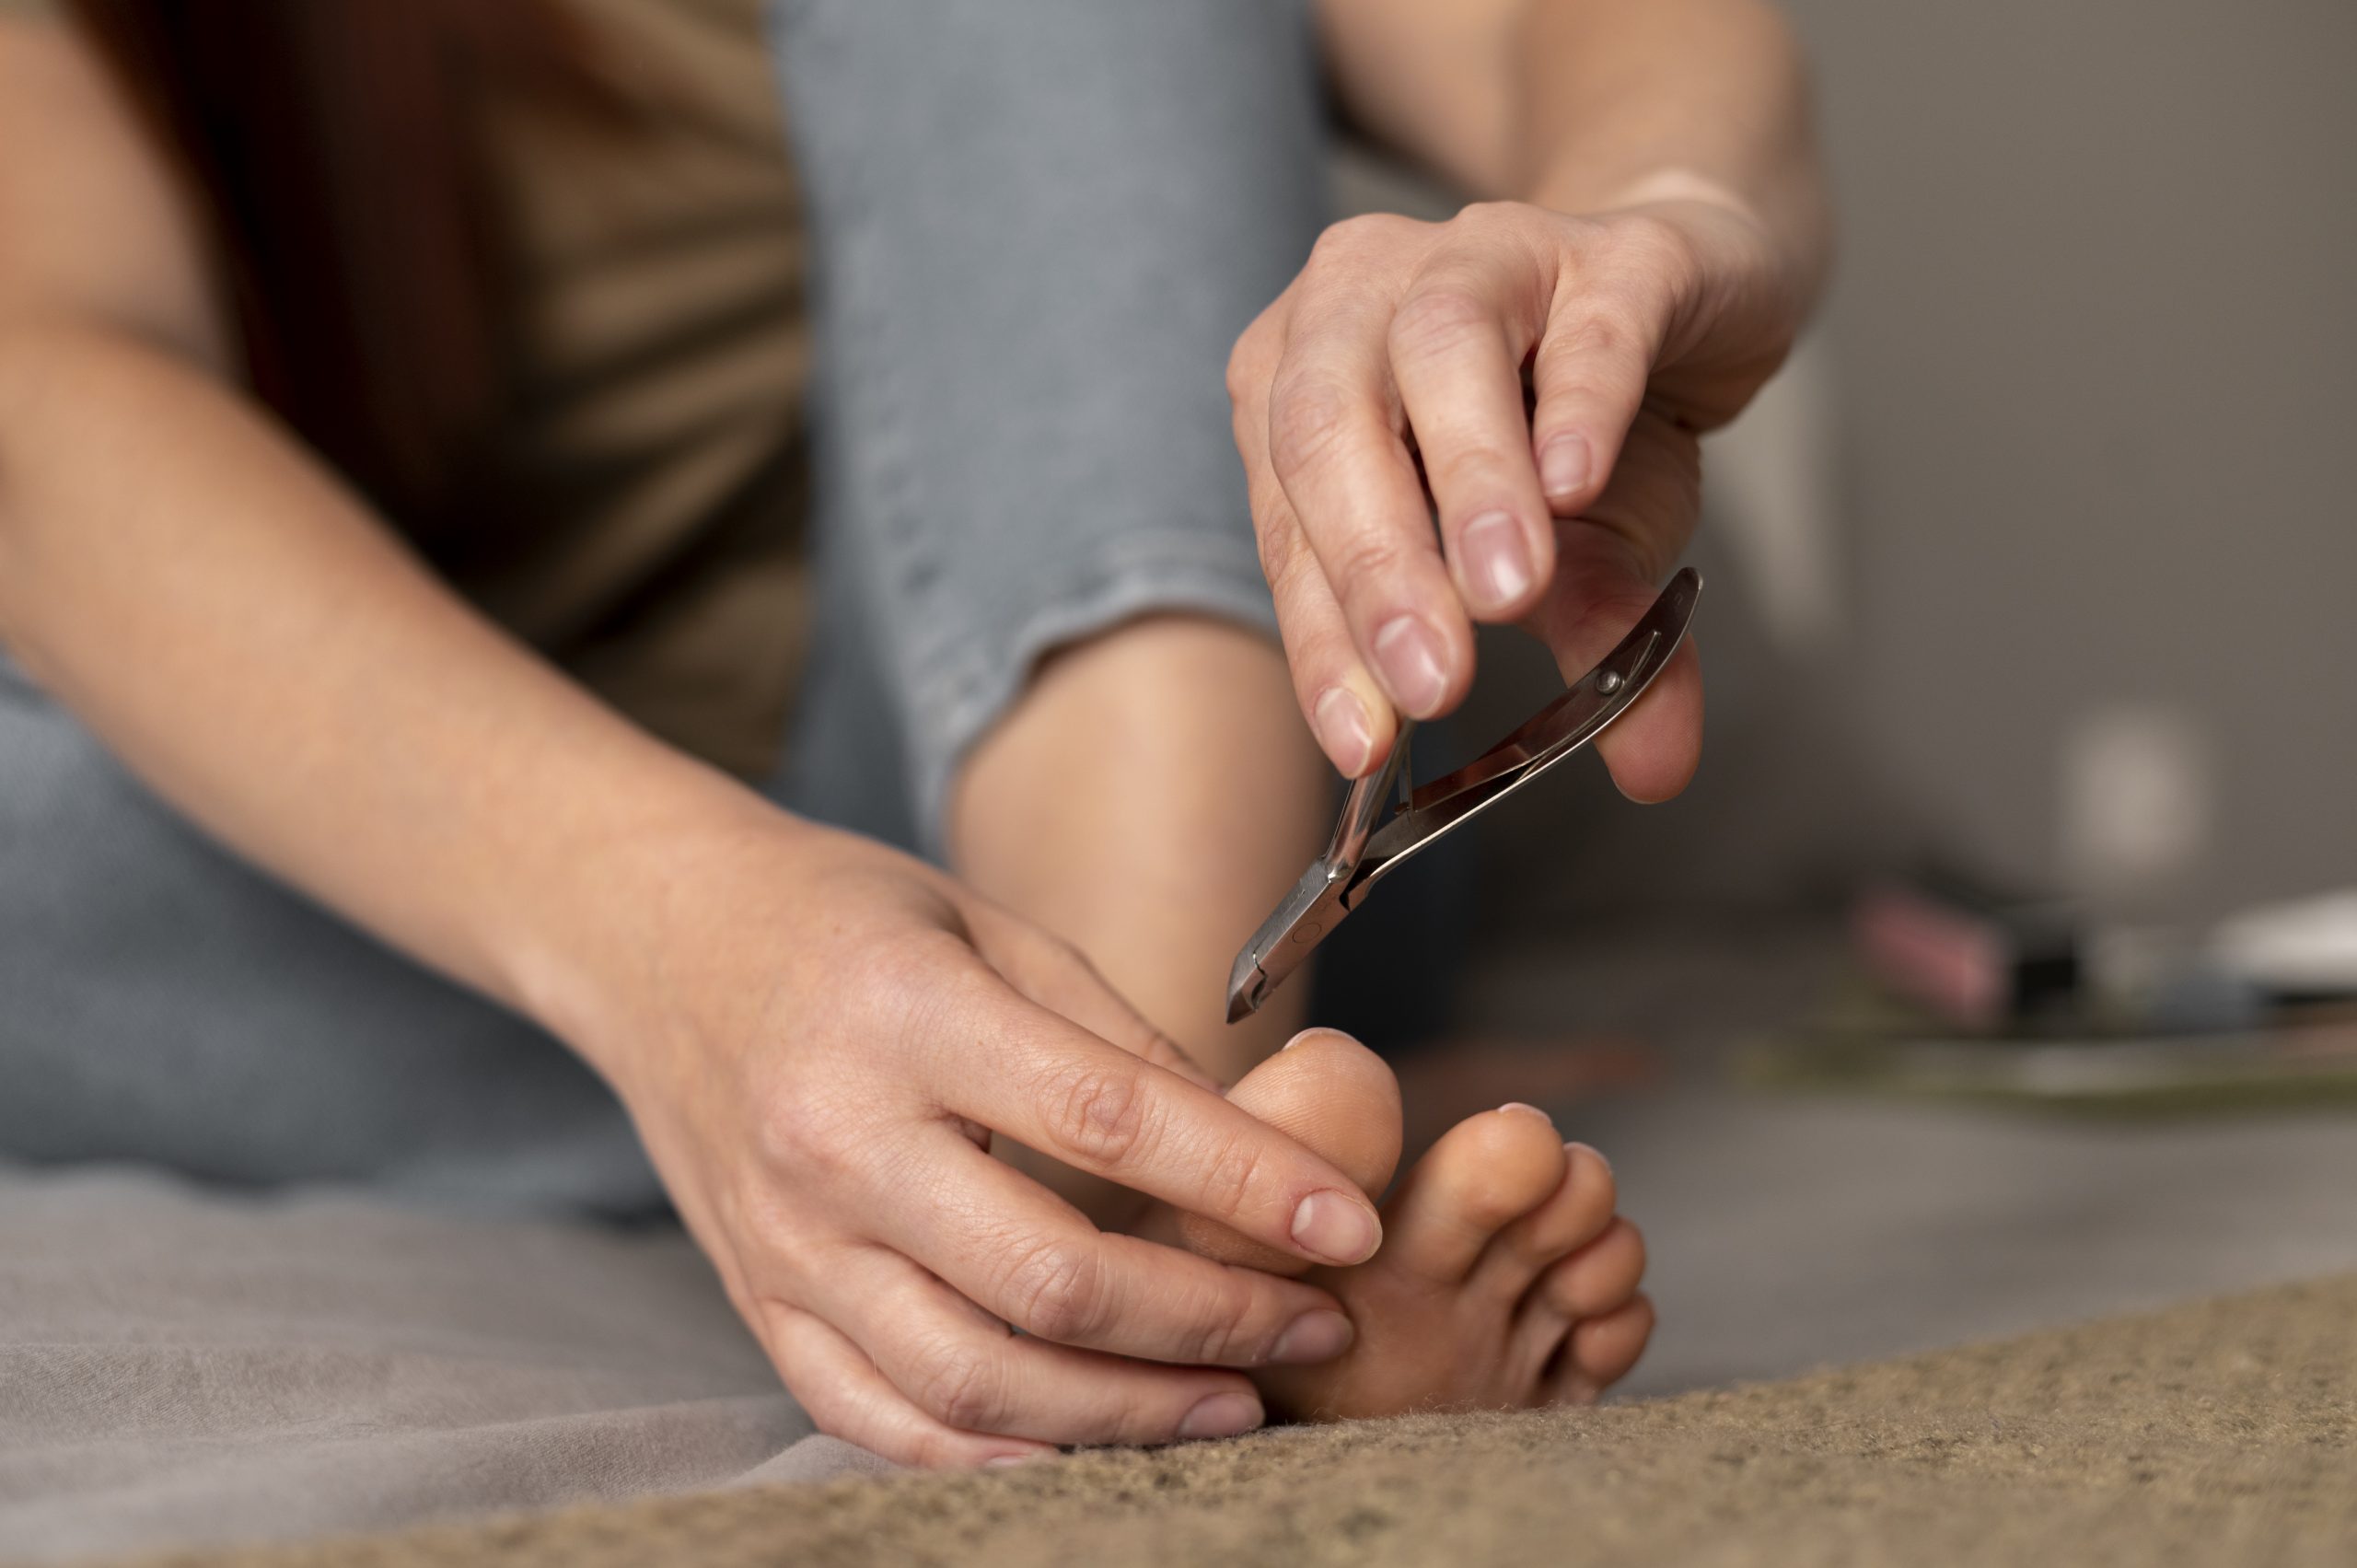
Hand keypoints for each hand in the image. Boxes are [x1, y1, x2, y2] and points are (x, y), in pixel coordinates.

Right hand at [573, 805, 1378, 1465]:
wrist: (657, 941)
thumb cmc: (848, 921)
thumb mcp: (994, 930)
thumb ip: (1118, 1044)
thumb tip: (1257, 1158)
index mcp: (906, 1018)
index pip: (1106, 1122)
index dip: (1245, 1183)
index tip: (1348, 1226)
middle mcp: (835, 1142)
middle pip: (1048, 1281)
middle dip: (1210, 1320)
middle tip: (1316, 1327)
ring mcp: (786, 1243)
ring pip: (973, 1382)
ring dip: (1126, 1414)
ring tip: (1237, 1402)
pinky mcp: (760, 1305)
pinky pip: (881, 1421)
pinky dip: (998, 1456)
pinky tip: (1095, 1442)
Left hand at [1228, 193, 1807, 797]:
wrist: (1691, 285)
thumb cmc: (1578, 423)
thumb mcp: (1572, 555)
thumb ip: (1584, 644)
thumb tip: (1655, 772)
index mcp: (1306, 381)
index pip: (1290, 522)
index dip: (1322, 637)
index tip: (1364, 743)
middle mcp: (1367, 300)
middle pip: (1330, 421)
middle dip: (1376, 565)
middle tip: (1431, 683)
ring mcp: (1489, 254)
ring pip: (1441, 347)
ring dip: (1468, 480)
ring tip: (1506, 593)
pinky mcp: (1619, 248)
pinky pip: (1587, 318)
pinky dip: (1580, 399)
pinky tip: (1579, 480)